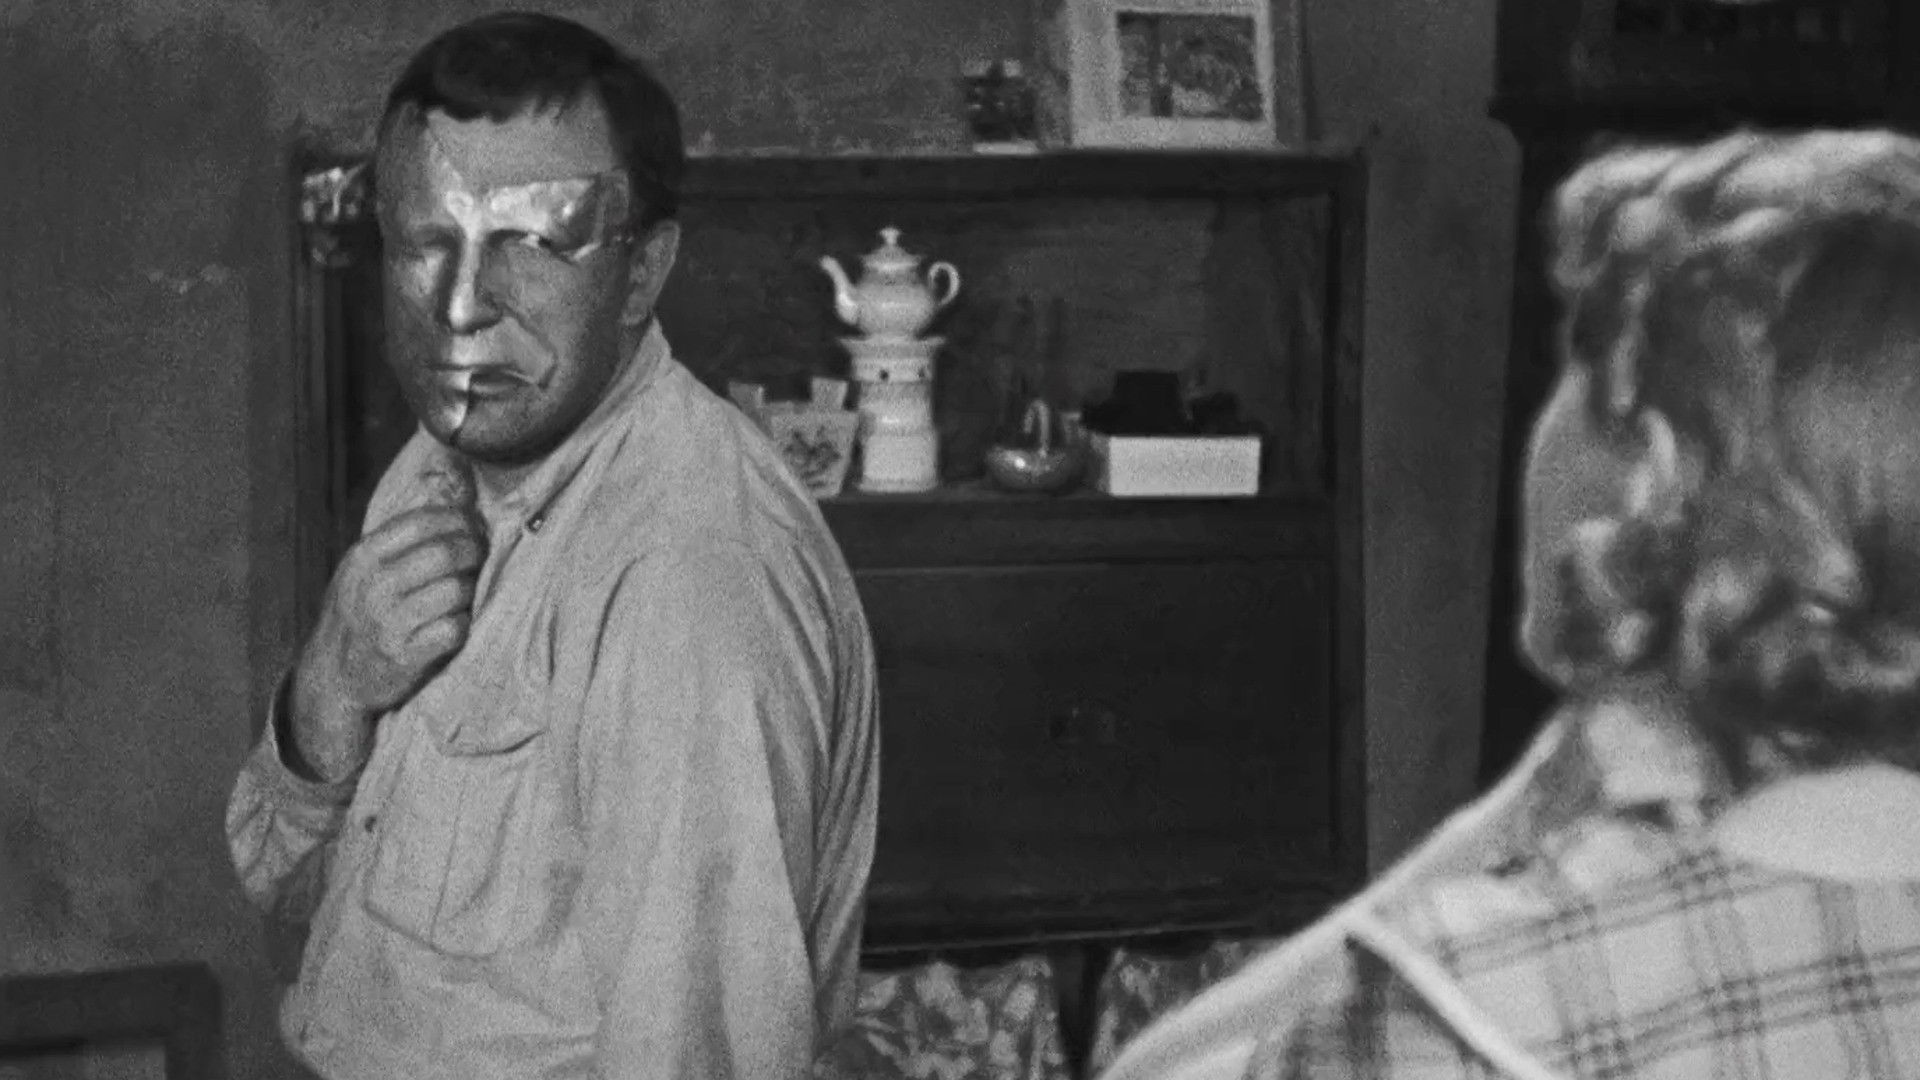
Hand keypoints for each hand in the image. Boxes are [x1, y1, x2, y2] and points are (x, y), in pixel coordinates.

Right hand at [286, 477, 486, 781]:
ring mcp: (389, 622)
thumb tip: (454, 472)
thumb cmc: (363, 610)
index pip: (423, 522)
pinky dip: (464, 625)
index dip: (460, 520)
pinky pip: (456, 628)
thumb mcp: (369, 565)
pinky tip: (456, 624)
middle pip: (446, 553)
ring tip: (465, 592)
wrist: (335, 676)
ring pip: (456, 590)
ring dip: (470, 590)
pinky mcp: (407, 656)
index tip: (475, 527)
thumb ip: (409, 527)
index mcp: (364, 557)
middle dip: (474, 551)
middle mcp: (374, 587)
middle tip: (481, 557)